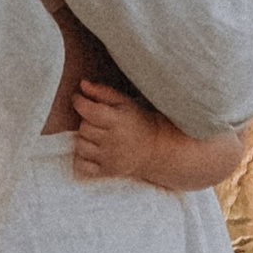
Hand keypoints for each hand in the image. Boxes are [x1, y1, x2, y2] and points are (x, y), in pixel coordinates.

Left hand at [71, 81, 248, 192]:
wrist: (170, 154)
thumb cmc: (154, 120)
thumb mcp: (138, 101)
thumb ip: (113, 90)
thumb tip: (88, 81)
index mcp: (122, 118)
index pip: (87, 105)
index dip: (83, 99)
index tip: (86, 95)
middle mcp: (114, 138)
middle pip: (82, 125)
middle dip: (84, 117)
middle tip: (93, 113)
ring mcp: (111, 156)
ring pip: (82, 143)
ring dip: (85, 137)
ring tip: (97, 131)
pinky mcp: (110, 171)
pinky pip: (84, 165)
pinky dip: (85, 159)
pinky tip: (95, 151)